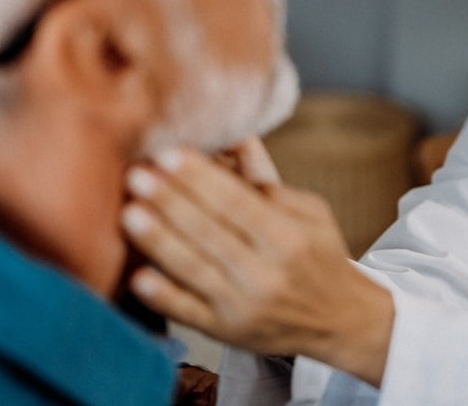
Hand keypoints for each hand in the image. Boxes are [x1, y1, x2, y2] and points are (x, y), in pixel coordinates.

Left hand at [122, 138, 393, 386]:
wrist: (338, 321)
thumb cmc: (318, 255)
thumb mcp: (309, 212)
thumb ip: (267, 179)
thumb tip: (235, 136)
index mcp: (289, 236)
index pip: (236, 201)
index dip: (199, 177)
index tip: (167, 153)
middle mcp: (267, 272)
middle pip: (209, 230)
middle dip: (170, 200)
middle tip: (136, 174)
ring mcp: (244, 305)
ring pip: (193, 268)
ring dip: (158, 240)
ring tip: (129, 212)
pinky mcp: (226, 332)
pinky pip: (187, 313)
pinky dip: (162, 295)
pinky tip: (138, 275)